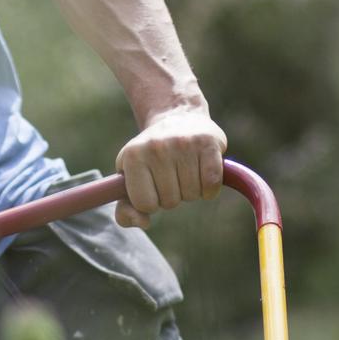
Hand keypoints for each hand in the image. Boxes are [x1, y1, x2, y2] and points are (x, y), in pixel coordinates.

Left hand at [114, 109, 226, 228]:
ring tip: (185, 169)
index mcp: (132, 157)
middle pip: (170, 202)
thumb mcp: (130, 180)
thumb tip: (143, 222)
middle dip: (172, 195)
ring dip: (191, 190)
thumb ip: (126, 209)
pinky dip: (210, 188)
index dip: (152, 201)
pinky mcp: (208, 143)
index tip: (152, 186)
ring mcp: (183, 143)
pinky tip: (203, 172)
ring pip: (192, 195)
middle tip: (171, 174)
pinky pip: (212, 185)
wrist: (177, 117)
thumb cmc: (151, 158)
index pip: (145, 205)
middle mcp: (156, 148)